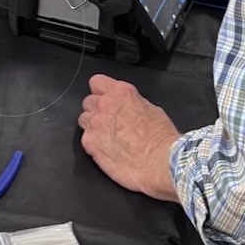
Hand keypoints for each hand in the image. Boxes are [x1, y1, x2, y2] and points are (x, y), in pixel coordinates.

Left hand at [78, 74, 180, 201]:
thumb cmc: (161, 139)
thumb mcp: (151, 109)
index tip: (103, 98)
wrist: (160, 162)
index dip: (100, 91)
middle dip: (96, 111)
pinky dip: (93, 144)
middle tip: (109, 123)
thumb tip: (127, 107)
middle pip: (88, 101)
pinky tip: (107, 151)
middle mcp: (105, 104)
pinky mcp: (90, 142)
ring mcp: (95, 123)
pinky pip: (85, 139)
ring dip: (93, 126)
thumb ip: (132, 103)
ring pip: (84, 119)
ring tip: (107, 138)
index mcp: (121, 92)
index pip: (97, 82)